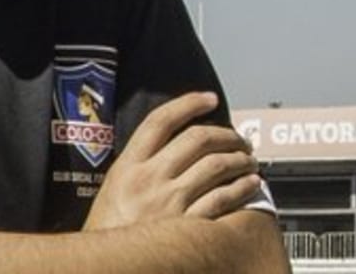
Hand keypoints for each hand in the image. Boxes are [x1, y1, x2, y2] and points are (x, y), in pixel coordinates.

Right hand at [84, 91, 260, 230]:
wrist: (104, 266)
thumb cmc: (109, 229)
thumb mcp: (114, 187)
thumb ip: (139, 164)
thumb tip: (172, 144)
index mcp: (128, 165)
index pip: (160, 121)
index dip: (188, 104)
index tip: (209, 99)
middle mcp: (150, 179)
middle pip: (196, 139)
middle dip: (225, 134)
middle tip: (238, 137)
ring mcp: (170, 202)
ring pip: (215, 166)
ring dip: (239, 159)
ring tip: (248, 159)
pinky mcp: (187, 227)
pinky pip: (223, 200)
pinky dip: (242, 188)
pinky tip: (251, 184)